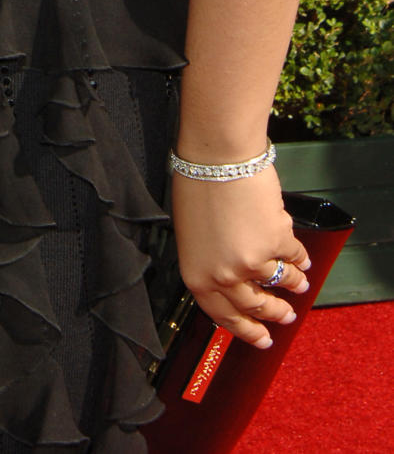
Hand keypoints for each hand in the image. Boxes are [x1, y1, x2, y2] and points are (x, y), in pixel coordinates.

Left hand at [171, 165, 310, 348]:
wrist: (217, 156)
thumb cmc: (196, 185)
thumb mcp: (192, 233)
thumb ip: (209, 260)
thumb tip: (231, 279)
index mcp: (197, 276)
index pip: (222, 316)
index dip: (245, 331)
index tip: (262, 339)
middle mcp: (224, 276)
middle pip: (256, 306)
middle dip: (274, 314)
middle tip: (286, 317)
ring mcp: (253, 262)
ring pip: (281, 282)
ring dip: (294, 285)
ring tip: (301, 285)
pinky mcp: (277, 242)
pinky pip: (294, 257)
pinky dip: (301, 259)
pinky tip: (304, 260)